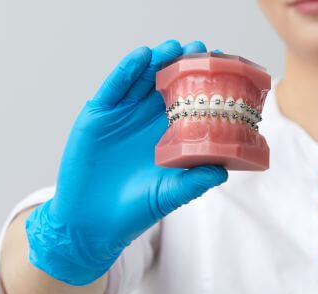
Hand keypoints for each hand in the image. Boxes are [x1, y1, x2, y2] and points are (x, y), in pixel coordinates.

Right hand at [26, 40, 227, 285]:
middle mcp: (147, 121)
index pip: (189, 102)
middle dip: (183, 65)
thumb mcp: (170, 194)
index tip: (220, 70)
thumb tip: (223, 172)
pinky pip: (113, 88)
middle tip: (201, 48)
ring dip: (157, 61)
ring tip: (174, 47)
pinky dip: (126, 71)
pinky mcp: (98, 116)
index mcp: (168, 135)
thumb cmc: (135, 209)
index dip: (202, 85)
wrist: (94, 223)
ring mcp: (122, 115)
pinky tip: (141, 57)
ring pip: (141, 80)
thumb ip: (194, 181)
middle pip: (167, 84)